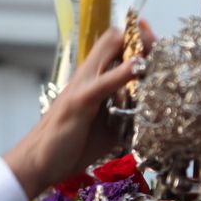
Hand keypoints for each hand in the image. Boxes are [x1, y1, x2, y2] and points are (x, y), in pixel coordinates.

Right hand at [1, 23, 152, 198]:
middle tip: (162, 48)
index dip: (139, 40)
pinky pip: (105, 81)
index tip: (157, 46)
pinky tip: (139, 67)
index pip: (115, 45)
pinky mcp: (80, 100)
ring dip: (137, 47)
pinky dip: (123, 72)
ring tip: (155, 49)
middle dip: (143, 38)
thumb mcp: (107, 128)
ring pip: (110, 48)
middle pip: (115, 38)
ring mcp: (82, 85)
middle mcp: (86, 75)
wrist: (38, 162)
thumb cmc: (70, 146)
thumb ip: (125, 115)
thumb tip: (151, 115)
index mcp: (91, 79)